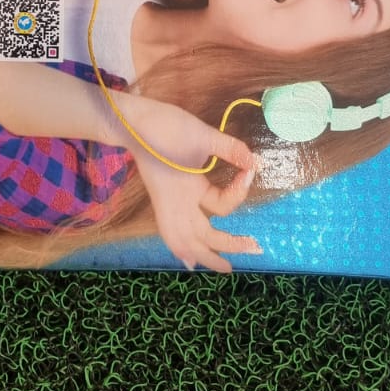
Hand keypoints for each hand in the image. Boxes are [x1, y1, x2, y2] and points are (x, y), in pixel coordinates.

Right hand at [123, 98, 261, 272]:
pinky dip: (181, 248)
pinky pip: (170, 234)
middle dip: (228, 246)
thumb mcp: (204, 134)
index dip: (240, 191)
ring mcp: (166, 204)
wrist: (131, 122)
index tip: (250, 171)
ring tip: (223, 268)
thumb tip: (258, 164)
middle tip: (255, 248)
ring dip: (204, 256)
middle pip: (201, 238)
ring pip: (184, 242)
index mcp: (188, 190)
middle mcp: (176, 205)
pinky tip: (187, 258)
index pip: (221, 206)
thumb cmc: (167, 126)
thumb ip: (232, 149)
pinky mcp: (161, 199)